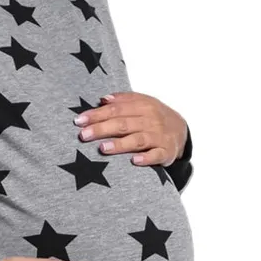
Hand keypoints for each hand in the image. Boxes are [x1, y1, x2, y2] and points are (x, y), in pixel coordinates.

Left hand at [73, 91, 187, 166]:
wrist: (181, 130)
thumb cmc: (154, 117)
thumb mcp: (142, 103)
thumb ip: (123, 100)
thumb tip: (103, 99)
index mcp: (143, 106)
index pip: (116, 109)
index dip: (97, 114)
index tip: (79, 120)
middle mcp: (151, 120)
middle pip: (123, 124)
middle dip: (102, 129)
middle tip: (83, 135)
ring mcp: (159, 136)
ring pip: (137, 140)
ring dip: (120, 144)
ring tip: (102, 148)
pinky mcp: (166, 152)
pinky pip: (156, 155)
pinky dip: (146, 158)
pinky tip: (134, 161)